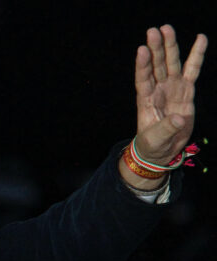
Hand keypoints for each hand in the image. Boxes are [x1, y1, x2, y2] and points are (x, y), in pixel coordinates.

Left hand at [134, 24, 207, 164]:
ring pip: (172, 63)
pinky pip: (193, 70)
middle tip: (154, 31)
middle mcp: (157, 90)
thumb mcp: (156, 140)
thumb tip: (179, 118)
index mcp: (145, 100)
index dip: (142, 65)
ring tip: (167, 28)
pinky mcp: (186, 90)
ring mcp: (172, 88)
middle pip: (157, 65)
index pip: (143, 79)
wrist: (161, 149)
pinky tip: (200, 38)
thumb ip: (166, 128)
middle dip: (156, 48)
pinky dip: (196, 55)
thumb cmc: (153, 144)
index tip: (142, 50)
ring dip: (170, 46)